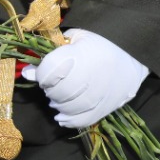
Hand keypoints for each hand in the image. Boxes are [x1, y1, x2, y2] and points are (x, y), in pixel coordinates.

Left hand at [22, 28, 147, 129]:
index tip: (43, 73)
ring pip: (72, 108)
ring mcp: (104, 92)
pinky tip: (61, 116)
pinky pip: (86, 119)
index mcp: (82, 53)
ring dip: (59, 104)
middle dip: (51, 90)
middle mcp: (94, 75)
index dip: (42, 74)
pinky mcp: (111, 104)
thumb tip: (27, 74)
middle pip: (60, 91)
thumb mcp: (73, 38)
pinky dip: (70, 120)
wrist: (133, 50)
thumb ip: (50, 54)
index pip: (50, 70)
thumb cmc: (99, 40)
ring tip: (58, 98)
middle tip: (52, 85)